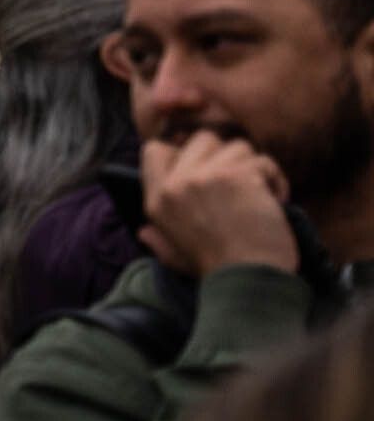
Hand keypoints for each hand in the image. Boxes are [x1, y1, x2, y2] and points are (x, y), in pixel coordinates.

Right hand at [138, 134, 296, 276]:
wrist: (248, 280)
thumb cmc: (215, 270)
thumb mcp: (174, 255)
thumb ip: (158, 239)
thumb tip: (143, 233)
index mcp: (157, 200)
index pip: (155, 150)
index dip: (182, 152)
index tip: (203, 171)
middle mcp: (177, 183)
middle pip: (203, 139)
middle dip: (225, 156)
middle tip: (238, 183)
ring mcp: (207, 176)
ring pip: (238, 146)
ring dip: (253, 168)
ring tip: (261, 193)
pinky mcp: (239, 176)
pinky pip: (263, 161)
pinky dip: (275, 179)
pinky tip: (277, 200)